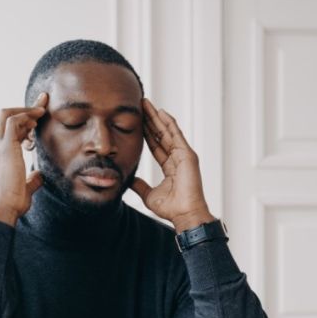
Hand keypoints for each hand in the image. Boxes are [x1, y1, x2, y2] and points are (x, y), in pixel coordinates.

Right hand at [0, 93, 47, 225]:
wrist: (3, 209)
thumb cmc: (12, 203)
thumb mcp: (24, 188)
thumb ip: (31, 180)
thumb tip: (39, 176)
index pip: (7, 132)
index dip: (23, 124)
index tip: (37, 120)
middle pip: (5, 117)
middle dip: (24, 109)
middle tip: (42, 103)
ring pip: (7, 115)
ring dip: (26, 110)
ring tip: (42, 110)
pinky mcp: (4, 146)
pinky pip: (14, 121)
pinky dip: (26, 115)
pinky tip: (38, 117)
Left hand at [131, 98, 214, 232]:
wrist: (184, 214)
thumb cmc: (171, 208)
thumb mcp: (149, 195)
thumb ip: (139, 185)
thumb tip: (129, 179)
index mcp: (170, 166)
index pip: (155, 144)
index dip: (146, 132)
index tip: (137, 121)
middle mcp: (177, 158)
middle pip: (160, 134)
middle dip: (150, 119)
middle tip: (140, 105)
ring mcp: (183, 155)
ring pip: (167, 131)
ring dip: (156, 117)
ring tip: (146, 104)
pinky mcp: (187, 155)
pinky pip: (176, 135)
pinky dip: (169, 123)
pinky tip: (161, 112)